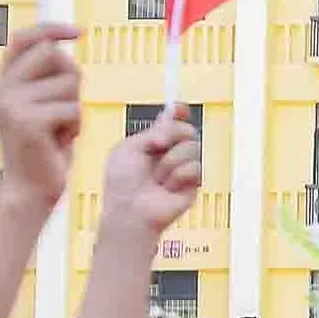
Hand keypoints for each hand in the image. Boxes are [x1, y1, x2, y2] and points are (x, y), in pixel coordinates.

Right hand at [0, 23, 83, 211]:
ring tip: (59, 130)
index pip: (23, 38)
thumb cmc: (44, 149)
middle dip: (72, 79)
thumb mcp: (42, 106)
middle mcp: (2, 88)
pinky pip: (73, 108)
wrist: (29, 190)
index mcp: (4, 81)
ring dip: (76, 107)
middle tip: (64, 109)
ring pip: (69, 83)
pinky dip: (77, 125)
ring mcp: (12, 104)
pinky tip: (62, 141)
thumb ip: (46, 79)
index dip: (51, 29)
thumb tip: (63, 48)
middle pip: (54, 55)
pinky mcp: (28, 122)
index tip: (79, 32)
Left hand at [103, 108, 203, 236]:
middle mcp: (170, 152)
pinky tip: (168, 187)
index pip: (172, 121)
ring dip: (170, 161)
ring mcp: (182, 167)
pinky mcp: (194, 183)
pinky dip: (178, 176)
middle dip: (173, 133)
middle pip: (187, 130)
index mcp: (152, 142)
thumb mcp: (128, 147)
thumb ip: (151, 130)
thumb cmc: (122, 183)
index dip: (179, 112)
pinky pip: (196, 167)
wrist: (131, 210)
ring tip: (158, 178)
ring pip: (193, 147)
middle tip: (157, 145)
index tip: (178, 108)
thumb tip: (170, 116)